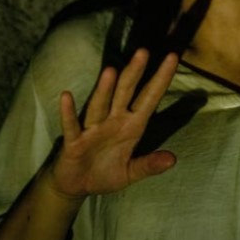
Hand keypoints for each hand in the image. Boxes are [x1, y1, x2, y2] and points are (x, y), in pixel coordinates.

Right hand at [50, 48, 178, 198]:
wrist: (77, 187)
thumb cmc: (104, 174)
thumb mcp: (130, 173)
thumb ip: (149, 165)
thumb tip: (173, 159)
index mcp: (131, 127)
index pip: (149, 99)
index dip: (160, 79)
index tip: (173, 57)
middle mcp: (112, 122)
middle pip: (125, 93)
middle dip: (134, 74)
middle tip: (144, 52)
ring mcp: (92, 130)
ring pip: (99, 105)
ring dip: (104, 90)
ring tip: (110, 71)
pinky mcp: (74, 142)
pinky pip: (71, 126)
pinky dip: (68, 112)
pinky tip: (66, 96)